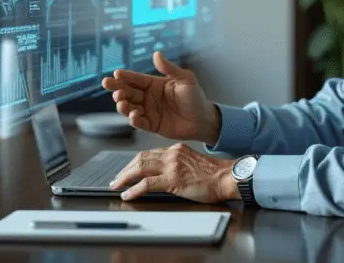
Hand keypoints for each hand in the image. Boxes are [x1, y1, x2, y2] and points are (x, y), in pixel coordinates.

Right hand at [101, 52, 220, 143]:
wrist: (203, 119)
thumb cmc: (195, 97)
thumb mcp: (185, 79)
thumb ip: (170, 68)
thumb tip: (156, 54)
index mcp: (154, 84)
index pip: (136, 79)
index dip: (125, 76)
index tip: (116, 73)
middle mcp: (148, 97)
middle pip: (128, 92)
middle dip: (117, 89)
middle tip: (109, 86)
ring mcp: (149, 111)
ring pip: (129, 107)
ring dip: (122, 105)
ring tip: (121, 102)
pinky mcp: (151, 125)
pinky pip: (139, 122)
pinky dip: (134, 119)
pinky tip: (133, 115)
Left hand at [110, 143, 238, 202]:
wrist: (227, 177)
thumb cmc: (214, 175)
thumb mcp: (192, 163)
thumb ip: (177, 165)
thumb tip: (161, 176)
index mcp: (176, 149)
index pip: (149, 153)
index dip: (134, 163)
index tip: (127, 170)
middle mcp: (171, 154)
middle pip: (140, 158)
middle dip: (125, 169)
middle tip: (116, 179)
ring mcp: (171, 166)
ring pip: (140, 167)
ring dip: (125, 177)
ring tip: (117, 185)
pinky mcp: (173, 179)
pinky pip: (147, 183)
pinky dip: (134, 189)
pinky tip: (128, 194)